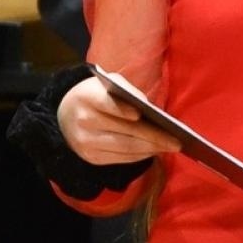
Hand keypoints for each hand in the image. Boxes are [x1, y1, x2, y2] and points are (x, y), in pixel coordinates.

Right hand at [57, 77, 179, 164]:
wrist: (65, 116)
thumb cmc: (96, 95)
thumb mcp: (108, 84)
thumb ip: (128, 92)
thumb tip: (151, 110)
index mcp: (87, 97)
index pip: (107, 104)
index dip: (123, 110)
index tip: (141, 114)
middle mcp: (84, 122)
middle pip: (123, 132)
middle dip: (153, 137)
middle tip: (176, 141)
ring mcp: (86, 144)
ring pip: (124, 149)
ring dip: (150, 149)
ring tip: (171, 147)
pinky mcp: (91, 158)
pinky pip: (121, 159)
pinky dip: (140, 156)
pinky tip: (155, 151)